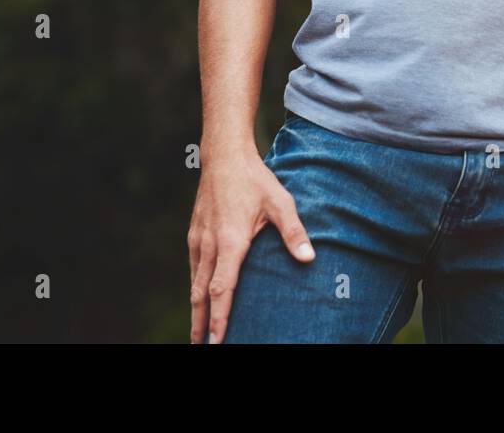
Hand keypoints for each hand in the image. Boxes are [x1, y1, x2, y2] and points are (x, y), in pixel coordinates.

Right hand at [187, 146, 314, 343]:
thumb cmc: (255, 180)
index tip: (217, 341)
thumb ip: (294, 232)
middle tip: (201, 348)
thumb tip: (309, 258)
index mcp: (230, 242)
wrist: (224, 156)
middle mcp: (210, 246)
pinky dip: (195, 290)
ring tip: (199, 334)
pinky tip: (199, 301)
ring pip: (194, 285)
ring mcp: (199, 241)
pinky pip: (194, 270)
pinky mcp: (195, 235)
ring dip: (196, 312)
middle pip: (202, 295)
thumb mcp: (281, 202)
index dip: (219, 318)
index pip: (222, 290)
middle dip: (201, 325)